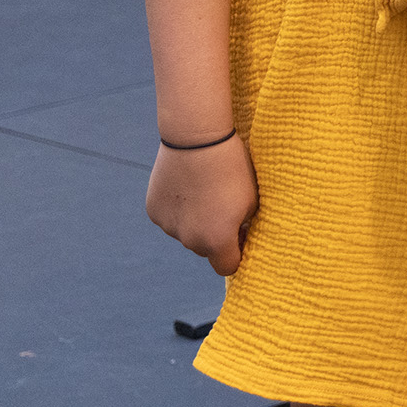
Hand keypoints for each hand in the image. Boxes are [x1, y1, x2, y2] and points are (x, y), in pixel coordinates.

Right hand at [146, 133, 256, 275]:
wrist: (197, 139)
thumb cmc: (232, 167)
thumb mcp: (252, 199)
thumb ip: (244, 226)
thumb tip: (238, 237)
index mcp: (217, 241)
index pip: (227, 267)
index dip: (237, 252)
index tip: (242, 235)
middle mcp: (189, 240)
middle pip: (205, 249)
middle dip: (215, 235)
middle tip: (224, 206)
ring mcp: (168, 227)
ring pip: (185, 233)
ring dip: (194, 221)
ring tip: (205, 190)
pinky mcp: (153, 211)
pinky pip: (170, 218)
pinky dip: (178, 209)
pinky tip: (187, 186)